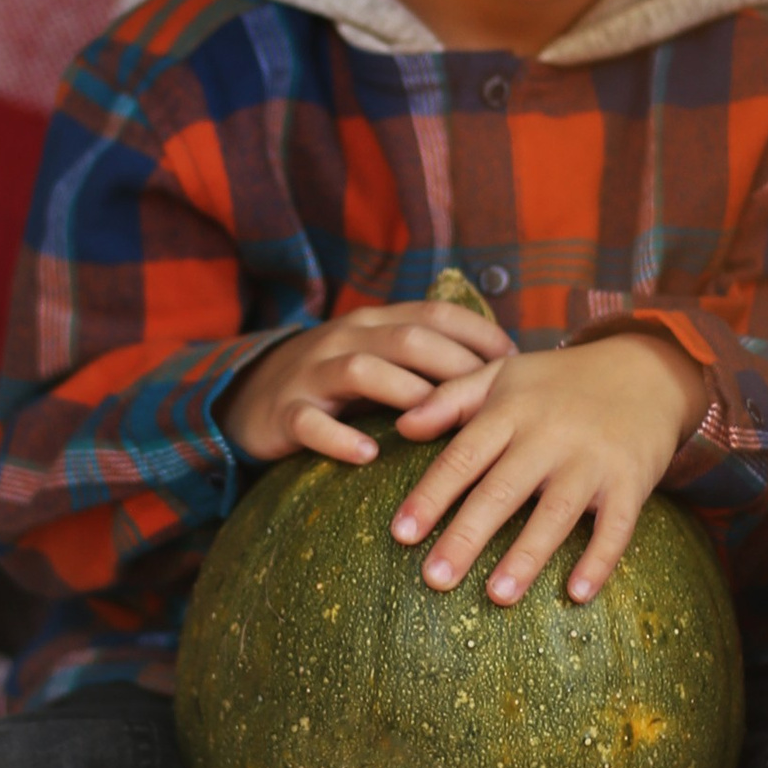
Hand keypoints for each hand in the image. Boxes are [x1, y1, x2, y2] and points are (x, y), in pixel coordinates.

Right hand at [220, 298, 514, 467]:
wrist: (250, 397)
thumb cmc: (336, 385)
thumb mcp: (380, 358)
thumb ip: (427, 358)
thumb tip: (504, 374)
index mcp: (376, 322)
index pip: (435, 313)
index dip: (478, 332)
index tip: (518, 361)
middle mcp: (347, 338)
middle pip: (407, 339)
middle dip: (453, 363)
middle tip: (491, 399)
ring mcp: (313, 373)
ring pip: (362, 371)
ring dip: (404, 393)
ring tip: (437, 421)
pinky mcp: (286, 412)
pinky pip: (311, 423)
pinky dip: (339, 438)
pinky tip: (367, 455)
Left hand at [388, 329, 706, 604]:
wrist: (646, 369)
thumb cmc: (559, 382)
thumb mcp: (502, 375)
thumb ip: (450, 399)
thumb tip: (400, 427)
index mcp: (511, 411)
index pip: (463, 457)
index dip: (431, 496)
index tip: (401, 534)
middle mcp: (550, 436)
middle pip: (502, 490)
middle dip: (467, 536)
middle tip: (434, 580)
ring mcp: (593, 460)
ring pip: (556, 512)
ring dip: (527, 556)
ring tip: (497, 597)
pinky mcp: (631, 480)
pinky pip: (616, 526)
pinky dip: (599, 559)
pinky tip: (577, 595)